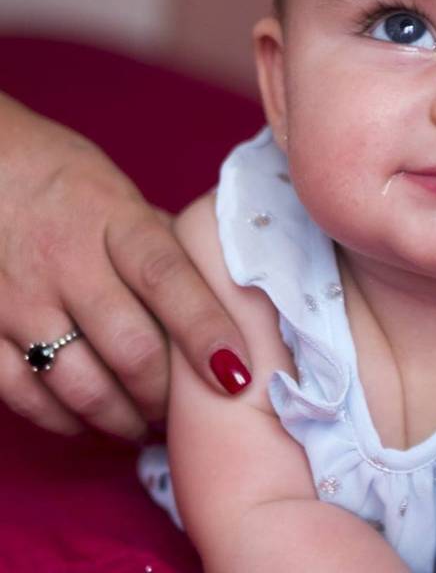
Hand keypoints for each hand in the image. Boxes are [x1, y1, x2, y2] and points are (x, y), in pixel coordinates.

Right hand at [0, 93, 251, 439]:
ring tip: (145, 423)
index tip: (239, 372)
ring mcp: (17, 298)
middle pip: (128, 348)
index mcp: (115, 220)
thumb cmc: (66, 184)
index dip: (206, 331)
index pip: (168, 280)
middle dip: (165, 394)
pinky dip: (62, 419)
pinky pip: (22, 393)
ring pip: (77, 384)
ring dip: (122, 418)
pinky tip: (89, 420)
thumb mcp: (124, 198)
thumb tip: (227, 296)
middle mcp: (66, 261)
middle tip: (186, 409)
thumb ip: (167, 248)